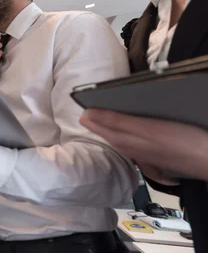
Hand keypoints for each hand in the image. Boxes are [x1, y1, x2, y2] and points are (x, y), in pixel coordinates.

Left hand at [81, 109, 207, 181]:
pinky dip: (126, 135)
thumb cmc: (179, 142)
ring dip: (110, 129)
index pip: (100, 128)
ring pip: (121, 140)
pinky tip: (129, 133)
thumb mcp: (145, 127)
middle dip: (97, 123)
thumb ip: (116, 121)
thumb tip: (86, 115)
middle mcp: (132, 149)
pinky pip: (134, 143)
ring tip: (101, 120)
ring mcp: (145, 153)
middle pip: (109, 134)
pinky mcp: (157, 154)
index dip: (90, 117)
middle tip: (86, 111)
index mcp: (126, 141)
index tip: (79, 106)